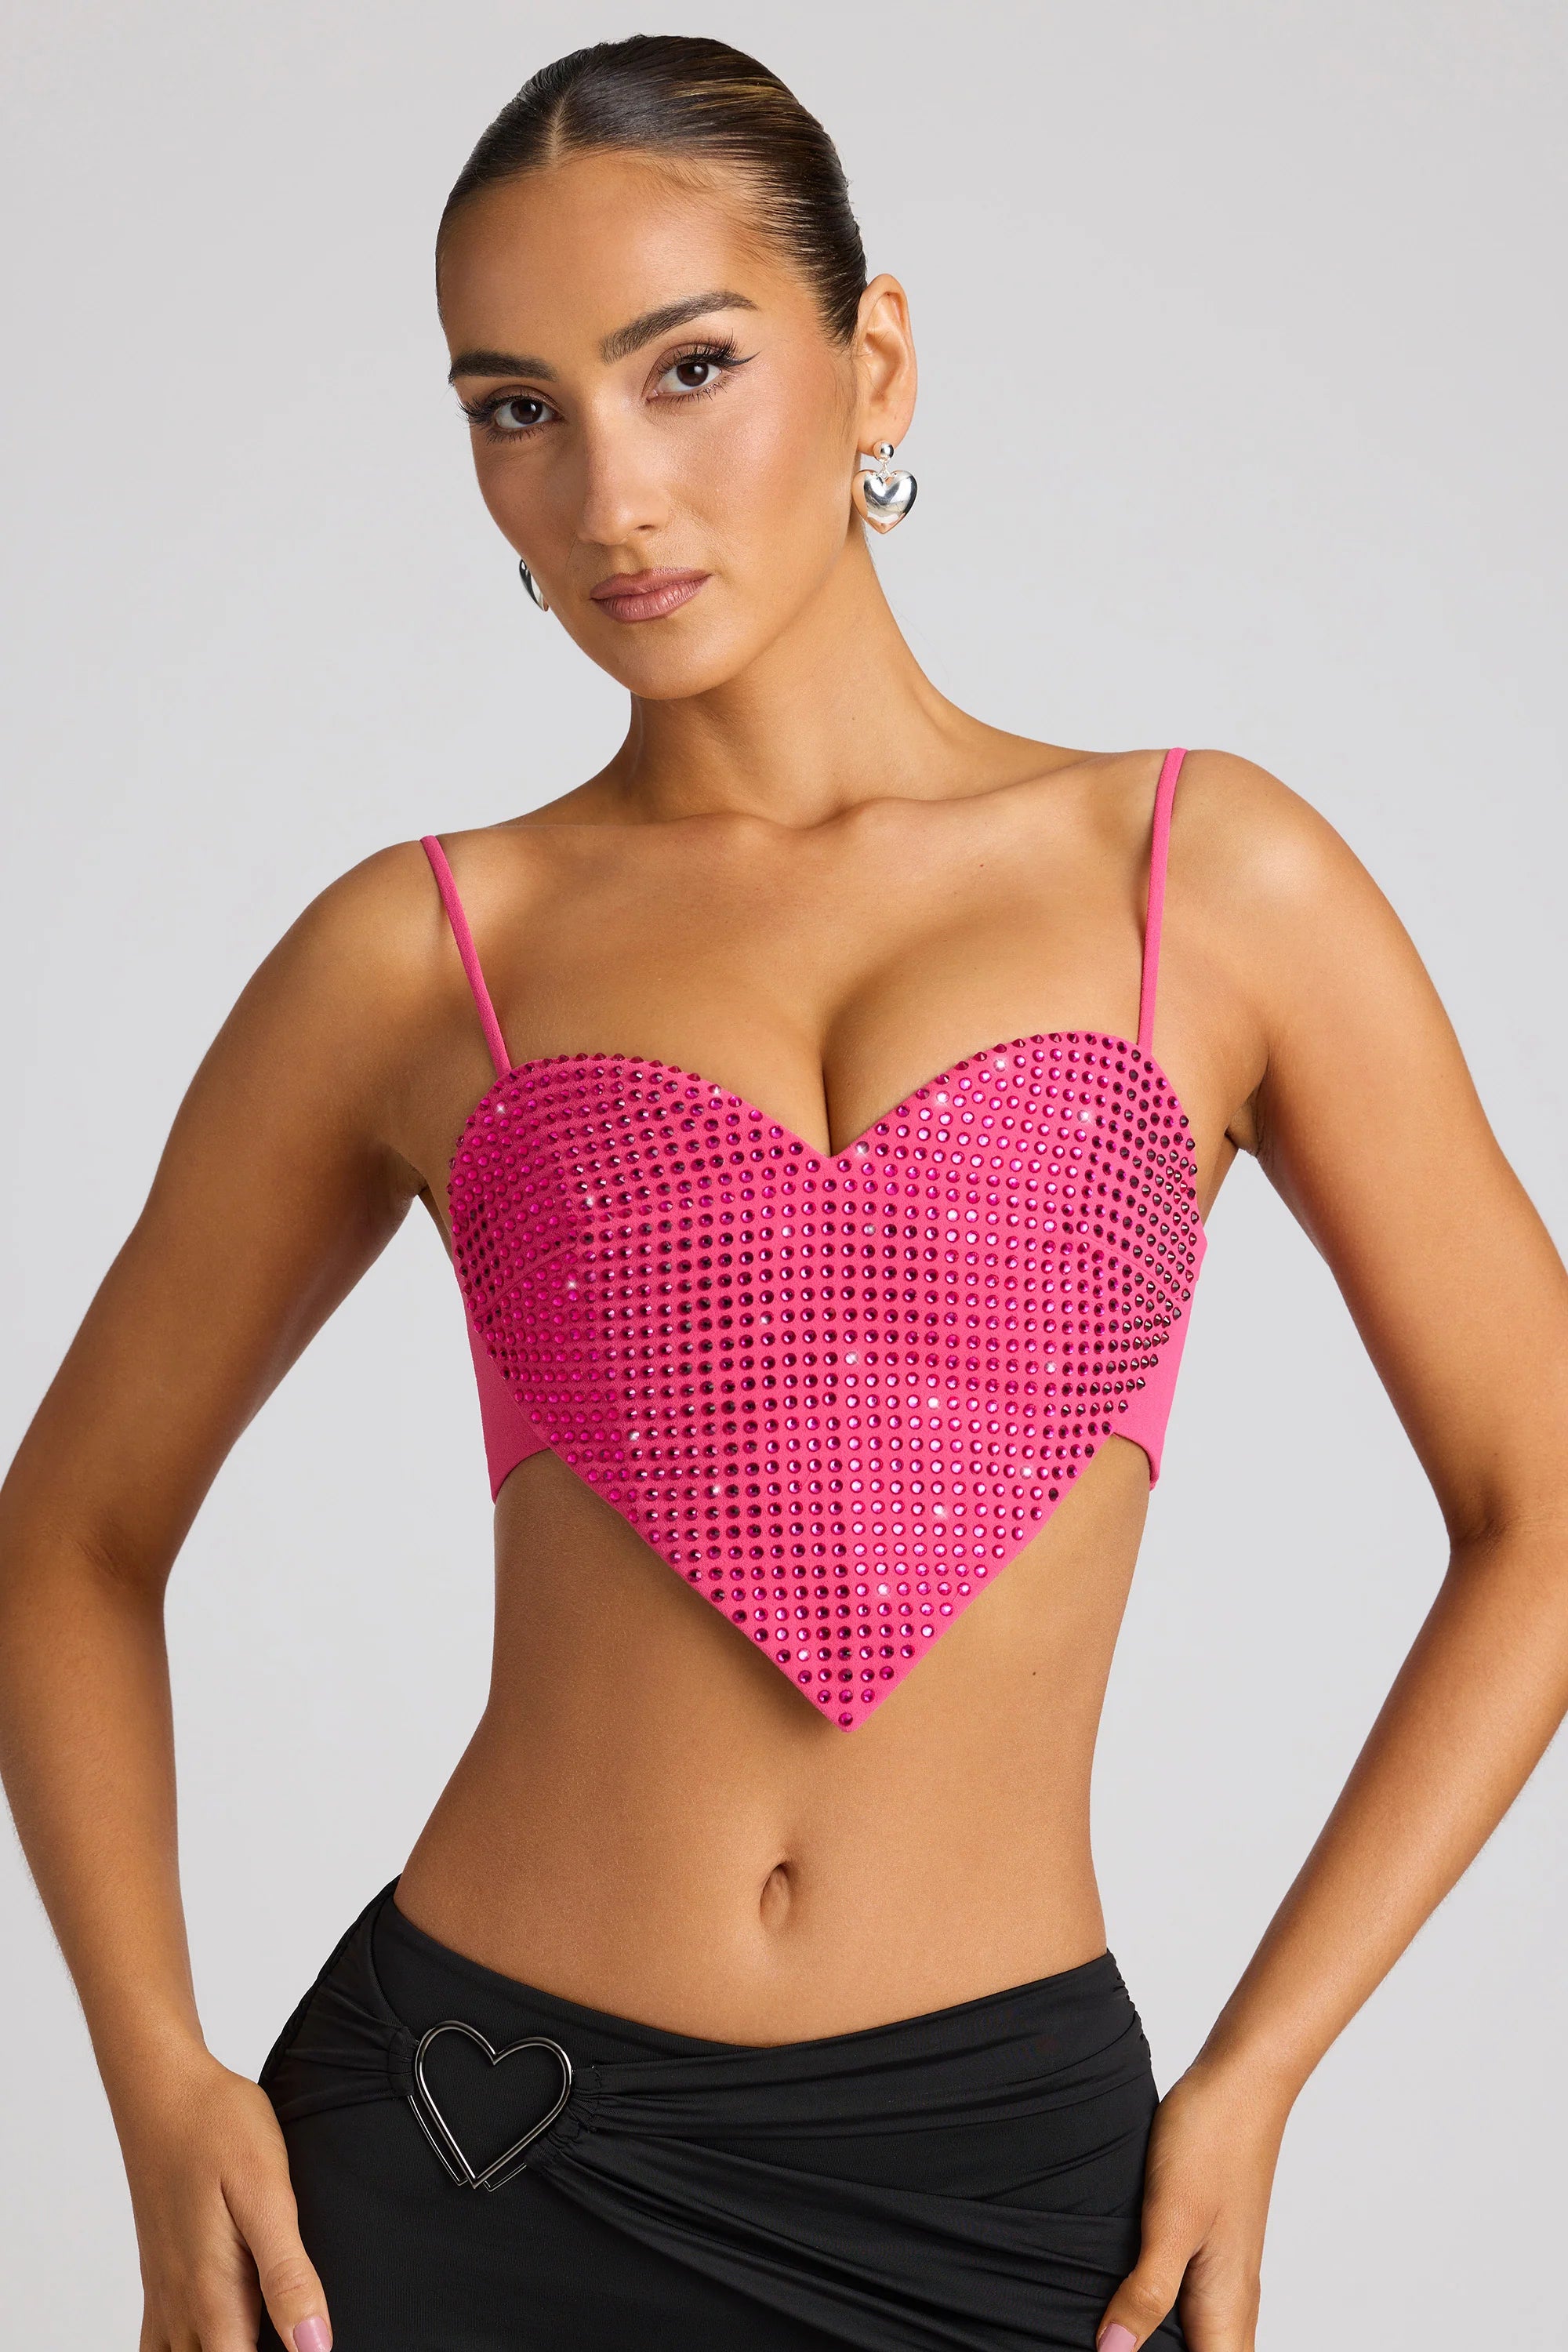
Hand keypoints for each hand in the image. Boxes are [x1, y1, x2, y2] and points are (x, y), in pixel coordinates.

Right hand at [118, 2047, 332, 2351]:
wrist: (164, 2089)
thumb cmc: (217, 2128)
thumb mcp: (268, 2193)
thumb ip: (288, 2276)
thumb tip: (315, 2348)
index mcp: (212, 2296)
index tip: (310, 2347)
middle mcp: (181, 2307)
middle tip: (296, 2334)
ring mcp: (164, 2295)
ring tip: (262, 2333)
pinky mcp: (160, 2278)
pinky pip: (161, 2345)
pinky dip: (189, 2351)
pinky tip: (222, 2333)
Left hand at [1093, 2056, 1290, 2350]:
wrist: (1240, 2082)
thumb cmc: (1211, 2142)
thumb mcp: (1170, 2218)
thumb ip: (1146, 2290)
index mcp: (1226, 2307)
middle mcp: (1233, 2301)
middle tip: (1108, 2343)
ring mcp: (1225, 2275)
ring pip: (1202, 2339)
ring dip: (1163, 2345)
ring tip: (1112, 2335)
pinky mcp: (1211, 2248)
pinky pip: (1194, 2308)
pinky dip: (1165, 2321)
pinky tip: (1129, 2302)